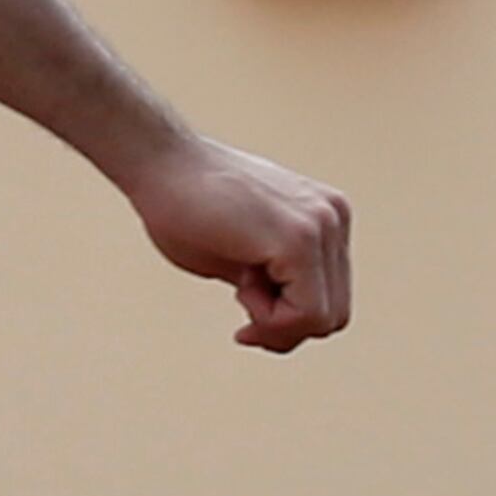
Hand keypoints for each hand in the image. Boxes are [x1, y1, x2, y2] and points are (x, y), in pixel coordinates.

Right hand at [119, 132, 351, 353]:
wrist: (161, 165)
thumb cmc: (186, 206)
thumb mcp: (243, 254)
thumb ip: (273, 281)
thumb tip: (285, 326)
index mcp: (325, 217)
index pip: (331, 298)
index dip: (288, 322)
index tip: (246, 314)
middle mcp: (334, 218)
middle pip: (334, 315)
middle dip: (284, 329)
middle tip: (242, 310)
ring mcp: (323, 225)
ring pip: (323, 319)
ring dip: (275, 323)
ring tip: (240, 286)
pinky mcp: (300, 239)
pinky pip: (306, 313)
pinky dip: (270, 319)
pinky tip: (240, 288)